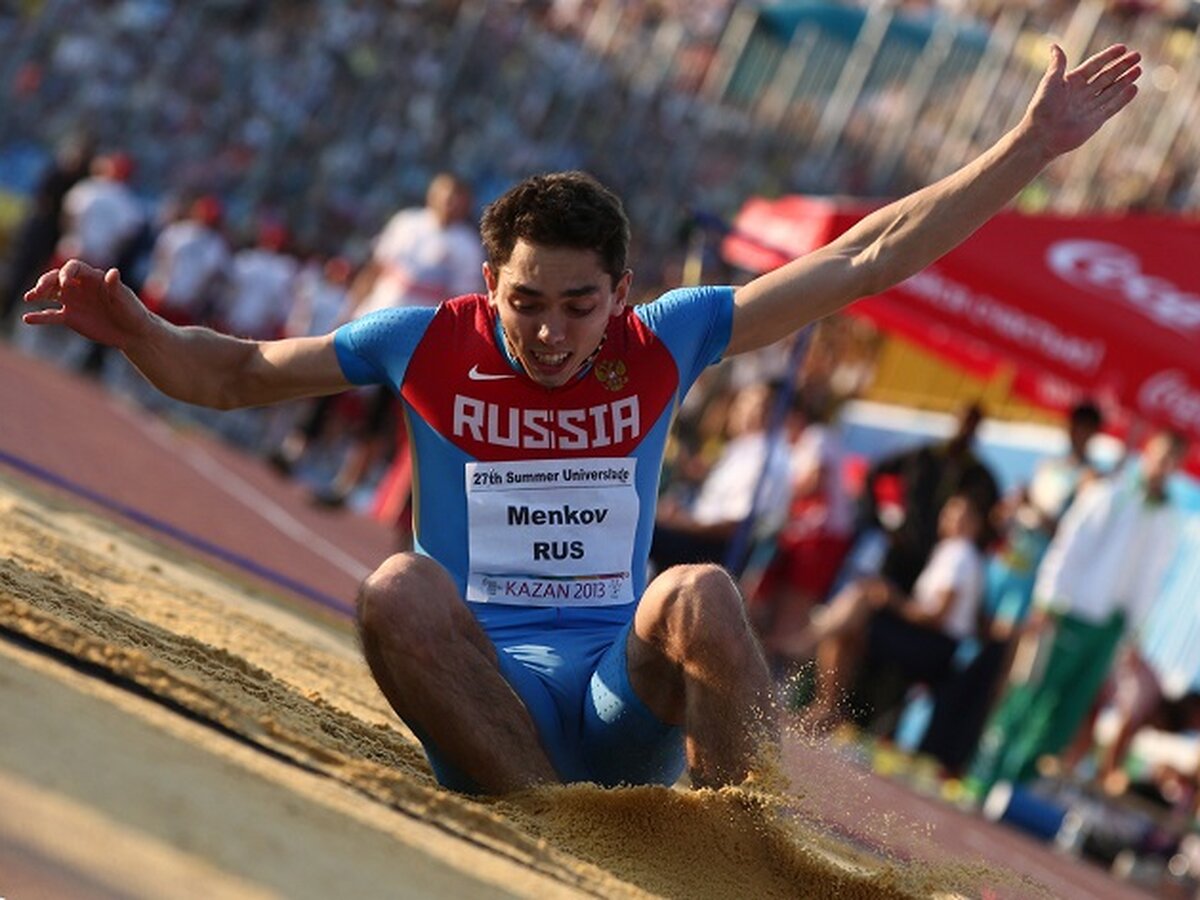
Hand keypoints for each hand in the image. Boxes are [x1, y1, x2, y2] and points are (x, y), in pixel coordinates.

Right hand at [23, 260, 151, 349]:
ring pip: (50, 293)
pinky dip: (39, 317)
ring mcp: (73, 302)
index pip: (73, 268)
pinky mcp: (70, 318)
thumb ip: (115, 286)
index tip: (65, 283)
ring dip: (38, 293)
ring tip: (29, 297)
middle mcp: (79, 287)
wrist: (132, 333)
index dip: (66, 272)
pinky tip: (28, 318)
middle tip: (39, 291)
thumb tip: (112, 272)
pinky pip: (51, 315)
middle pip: (56, 278)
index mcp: (92, 278)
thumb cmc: (132, 311)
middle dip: (46, 282)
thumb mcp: (124, 298)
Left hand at [1023, 43, 1140, 158]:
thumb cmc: (1042, 107)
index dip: (1108, 57)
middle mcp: (1082, 93)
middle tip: (1138, 56)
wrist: (1041, 135)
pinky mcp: (1095, 121)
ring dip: (1125, 80)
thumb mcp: (1050, 81)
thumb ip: (1058, 64)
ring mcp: (1089, 107)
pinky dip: (1123, 98)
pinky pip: (1112, 107)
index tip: (1123, 47)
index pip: (1094, 65)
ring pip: (1111, 90)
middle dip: (1121, 66)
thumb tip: (1054, 45)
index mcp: (1071, 82)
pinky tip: (1134, 88)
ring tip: (1139, 69)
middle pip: (1106, 76)